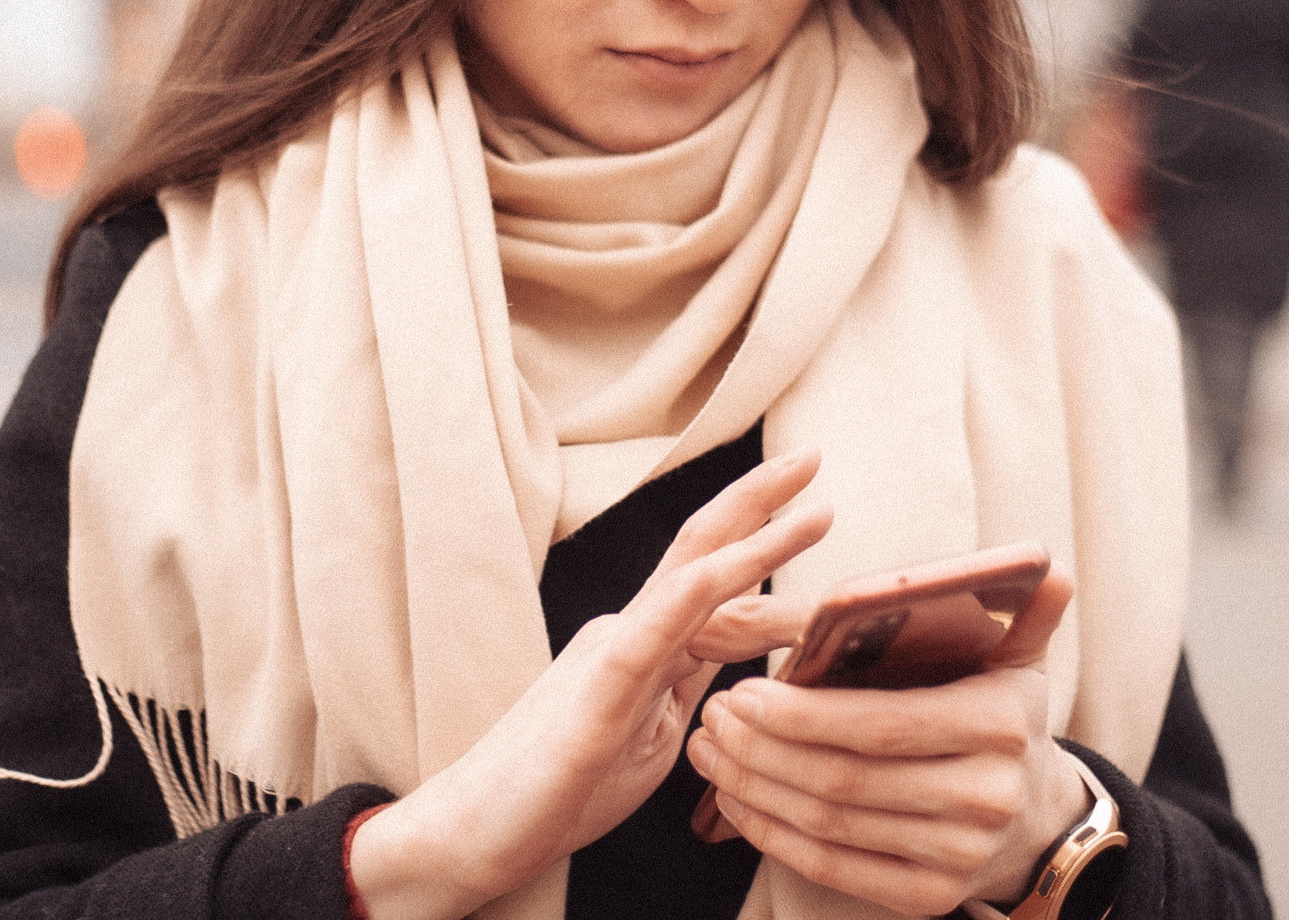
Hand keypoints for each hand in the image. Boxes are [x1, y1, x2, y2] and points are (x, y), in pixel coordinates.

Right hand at [350, 450, 832, 919]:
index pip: (711, 576)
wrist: (473, 835)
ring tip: (814, 515)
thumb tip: (746, 635)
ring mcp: (608, 665)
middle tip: (812, 453)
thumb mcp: (656, 728)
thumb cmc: (563, 788)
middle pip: (699, 553)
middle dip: (758, 501)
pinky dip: (682, 608)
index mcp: (648, 645)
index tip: (816, 503)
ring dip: (754, 549)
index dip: (762, 535)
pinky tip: (720, 575)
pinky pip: (639, 650)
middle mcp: (628, 635)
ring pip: (687, 592)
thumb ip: (695, 674)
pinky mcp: (589, 713)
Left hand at [687, 562, 1080, 915]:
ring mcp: (958, 857)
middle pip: (846, 779)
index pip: (882, 723)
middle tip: (713, 715)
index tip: (744, 690)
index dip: (803, 714)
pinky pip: (832, 866)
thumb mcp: (1019, 660)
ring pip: (830, 825)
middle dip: (763, 748)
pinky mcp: (928, 898)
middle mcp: (985, 798)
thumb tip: (1045, 564)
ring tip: (710, 748)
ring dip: (754, 787)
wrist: (1034, 817)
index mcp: (999, 725)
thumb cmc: (1001, 717)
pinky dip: (772, 833)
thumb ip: (1023, 608)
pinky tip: (734, 798)